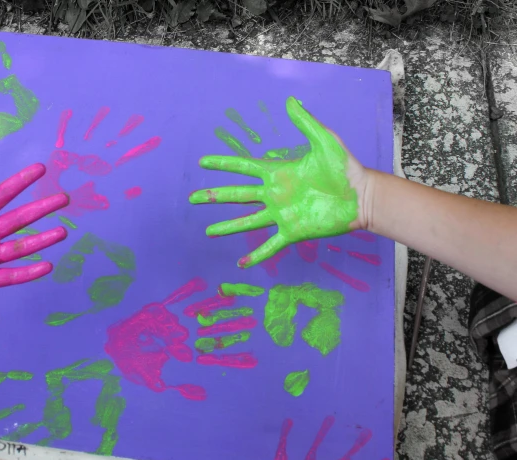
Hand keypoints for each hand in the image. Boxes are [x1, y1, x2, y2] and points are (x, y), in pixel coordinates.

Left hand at [0, 149, 69, 303]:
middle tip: (64, 199)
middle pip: (21, 218)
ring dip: (43, 239)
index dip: (21, 182)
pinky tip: (47, 266)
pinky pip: (13, 274)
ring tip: (63, 232)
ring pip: (22, 246)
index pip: (4, 194)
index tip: (40, 169)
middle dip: (42, 208)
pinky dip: (30, 272)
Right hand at [189, 97, 373, 267]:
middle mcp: (274, 194)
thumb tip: (290, 101)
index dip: (223, 164)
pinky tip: (241, 264)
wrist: (362, 196)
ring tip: (209, 232)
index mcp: (278, 172)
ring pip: (247, 222)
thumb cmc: (344, 167)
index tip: (203, 162)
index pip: (243, 167)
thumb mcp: (325, 140)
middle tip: (192, 198)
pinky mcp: (292, 231)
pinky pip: (270, 245)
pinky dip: (256, 255)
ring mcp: (281, 214)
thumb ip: (306, 122)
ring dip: (227, 227)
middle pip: (237, 196)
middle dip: (214, 196)